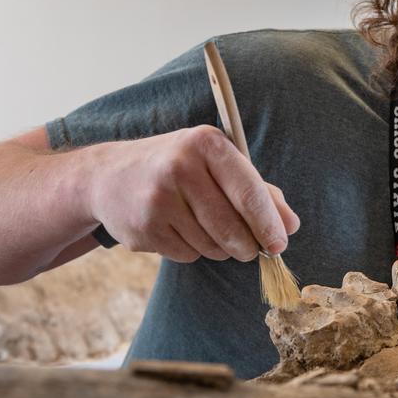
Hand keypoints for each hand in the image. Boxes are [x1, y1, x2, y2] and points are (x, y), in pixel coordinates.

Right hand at [89, 125, 299, 262]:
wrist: (108, 176)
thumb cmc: (179, 167)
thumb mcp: (216, 164)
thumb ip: (258, 190)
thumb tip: (290, 226)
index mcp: (206, 143)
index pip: (248, 191)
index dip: (268, 223)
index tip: (280, 244)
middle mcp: (179, 167)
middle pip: (231, 225)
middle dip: (248, 245)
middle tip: (252, 249)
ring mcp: (157, 199)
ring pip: (211, 245)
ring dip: (220, 248)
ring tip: (208, 228)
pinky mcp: (143, 228)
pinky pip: (188, 254)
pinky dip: (193, 250)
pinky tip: (179, 230)